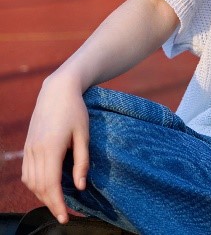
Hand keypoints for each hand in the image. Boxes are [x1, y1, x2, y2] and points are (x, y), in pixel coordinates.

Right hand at [22, 77, 89, 224]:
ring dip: (42, 196)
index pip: (50, 185)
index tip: (64, 218)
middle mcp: (35, 151)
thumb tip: (80, 187)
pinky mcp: (27, 146)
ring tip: (57, 204)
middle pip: (39, 187)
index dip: (57, 204)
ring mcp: (29, 149)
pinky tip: (46, 188)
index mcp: (51, 148)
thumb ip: (82, 162)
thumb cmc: (76, 111)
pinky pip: (27, 172)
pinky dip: (35, 185)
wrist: (57, 91)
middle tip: (64, 216)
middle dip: (50, 204)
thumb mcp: (84, 135)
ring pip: (30, 182)